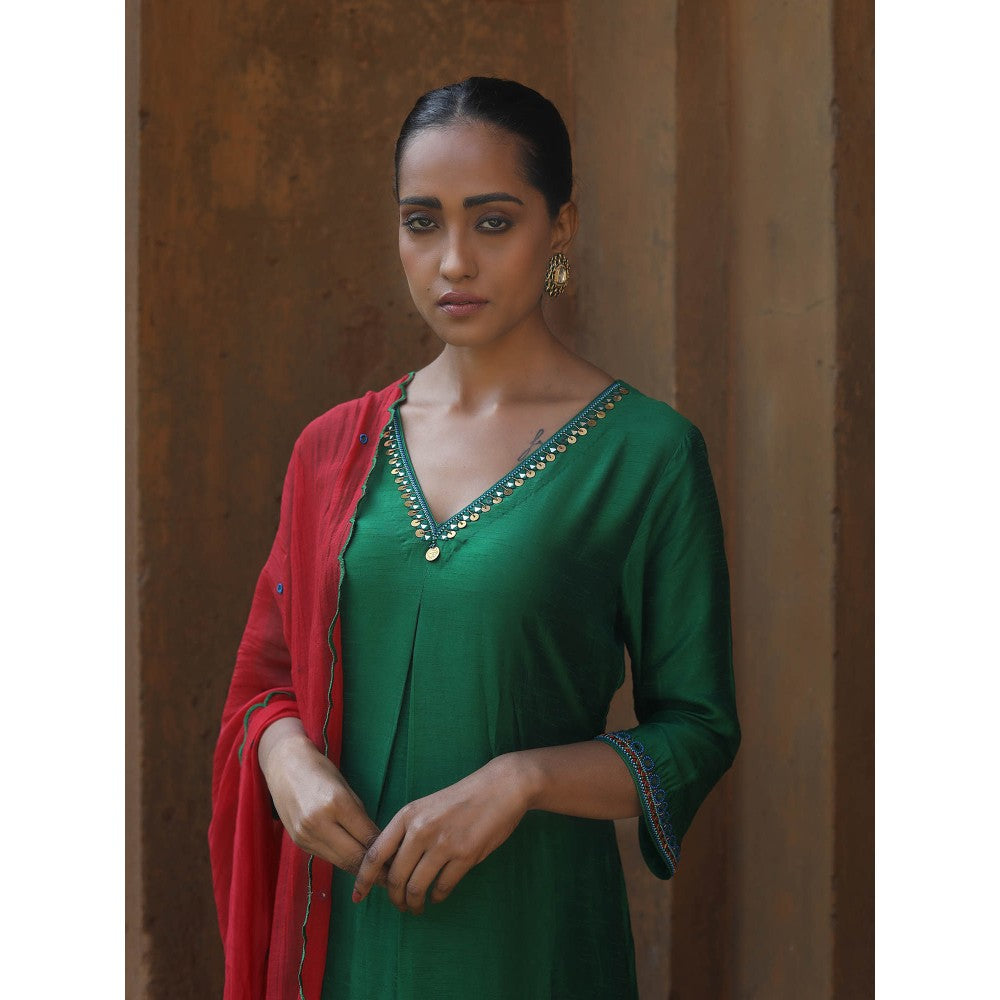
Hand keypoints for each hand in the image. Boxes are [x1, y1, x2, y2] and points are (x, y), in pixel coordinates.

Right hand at [259, 718, 383, 879]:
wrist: (284, 766)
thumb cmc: (321, 771)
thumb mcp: (346, 788)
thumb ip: (360, 816)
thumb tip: (379, 842)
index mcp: (336, 804)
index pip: (367, 838)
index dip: (386, 853)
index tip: (401, 859)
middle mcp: (318, 823)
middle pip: (354, 857)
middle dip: (376, 870)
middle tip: (394, 875)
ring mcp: (306, 835)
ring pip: (340, 862)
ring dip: (360, 870)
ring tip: (380, 875)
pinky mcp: (299, 843)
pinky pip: (327, 857)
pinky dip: (343, 861)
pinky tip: (356, 864)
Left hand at [352, 755, 530, 914]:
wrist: (500, 787)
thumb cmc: (461, 799)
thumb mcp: (427, 807)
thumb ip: (408, 833)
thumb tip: (390, 867)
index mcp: (407, 815)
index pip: (375, 854)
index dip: (363, 879)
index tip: (357, 896)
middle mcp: (420, 830)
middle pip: (394, 877)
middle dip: (394, 898)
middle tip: (400, 905)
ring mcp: (443, 843)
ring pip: (416, 887)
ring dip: (414, 903)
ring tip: (416, 907)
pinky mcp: (465, 856)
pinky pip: (442, 887)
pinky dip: (437, 897)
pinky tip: (438, 895)